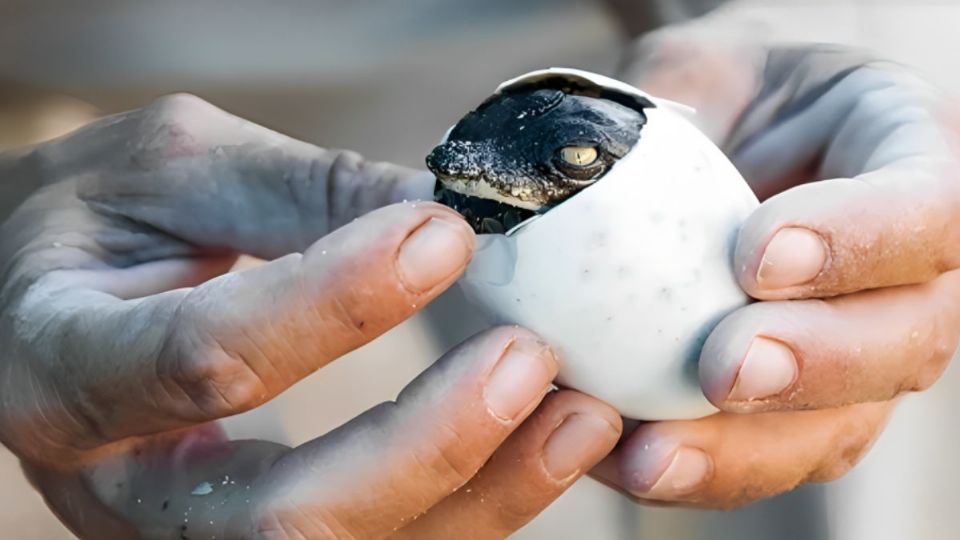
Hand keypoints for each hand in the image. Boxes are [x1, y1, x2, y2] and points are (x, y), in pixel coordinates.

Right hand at [0, 95, 621, 537]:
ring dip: (477, 498)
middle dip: (426, 446)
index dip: (334, 303)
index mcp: (64, 368)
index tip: (444, 235)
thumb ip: (301, 192)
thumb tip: (442, 210)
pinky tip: (538, 448)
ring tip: (580, 417)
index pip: (204, 359)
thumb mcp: (169, 171)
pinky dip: (469, 510)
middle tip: (529, 358)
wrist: (34, 303)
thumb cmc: (91, 226)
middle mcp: (119, 490)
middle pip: (283, 519)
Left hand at [594, 28, 959, 507]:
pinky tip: (625, 461)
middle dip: (817, 364)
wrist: (717, 149)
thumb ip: (661, 105)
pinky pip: (764, 456)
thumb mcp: (698, 70)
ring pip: (840, 426)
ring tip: (656, 453)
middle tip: (722, 367)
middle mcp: (905, 274)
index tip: (757, 254)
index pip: (926, 206)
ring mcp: (856, 352)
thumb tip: (550, 166)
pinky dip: (697, 470)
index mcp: (903, 160)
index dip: (859, 239)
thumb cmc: (716, 98)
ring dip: (747, 450)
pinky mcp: (796, 410)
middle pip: (907, 339)